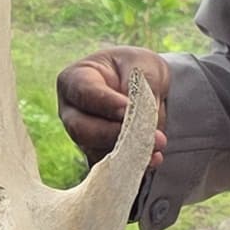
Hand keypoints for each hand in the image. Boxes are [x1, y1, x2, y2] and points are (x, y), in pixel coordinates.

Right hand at [56, 47, 172, 168]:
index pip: (83, 93)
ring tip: (156, 147)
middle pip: (82, 129)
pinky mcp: (98, 155)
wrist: (146, 87)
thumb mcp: (143, 64)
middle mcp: (72, 111)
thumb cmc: (136, 68)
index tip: (127, 108)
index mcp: (74, 80)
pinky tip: (153, 159)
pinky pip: (109, 165)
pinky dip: (132, 164)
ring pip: (96, 151)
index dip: (105, 103)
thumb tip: (138, 116)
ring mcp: (82, 137)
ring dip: (127, 152)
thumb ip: (141, 86)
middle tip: (148, 134)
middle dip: (115, 134)